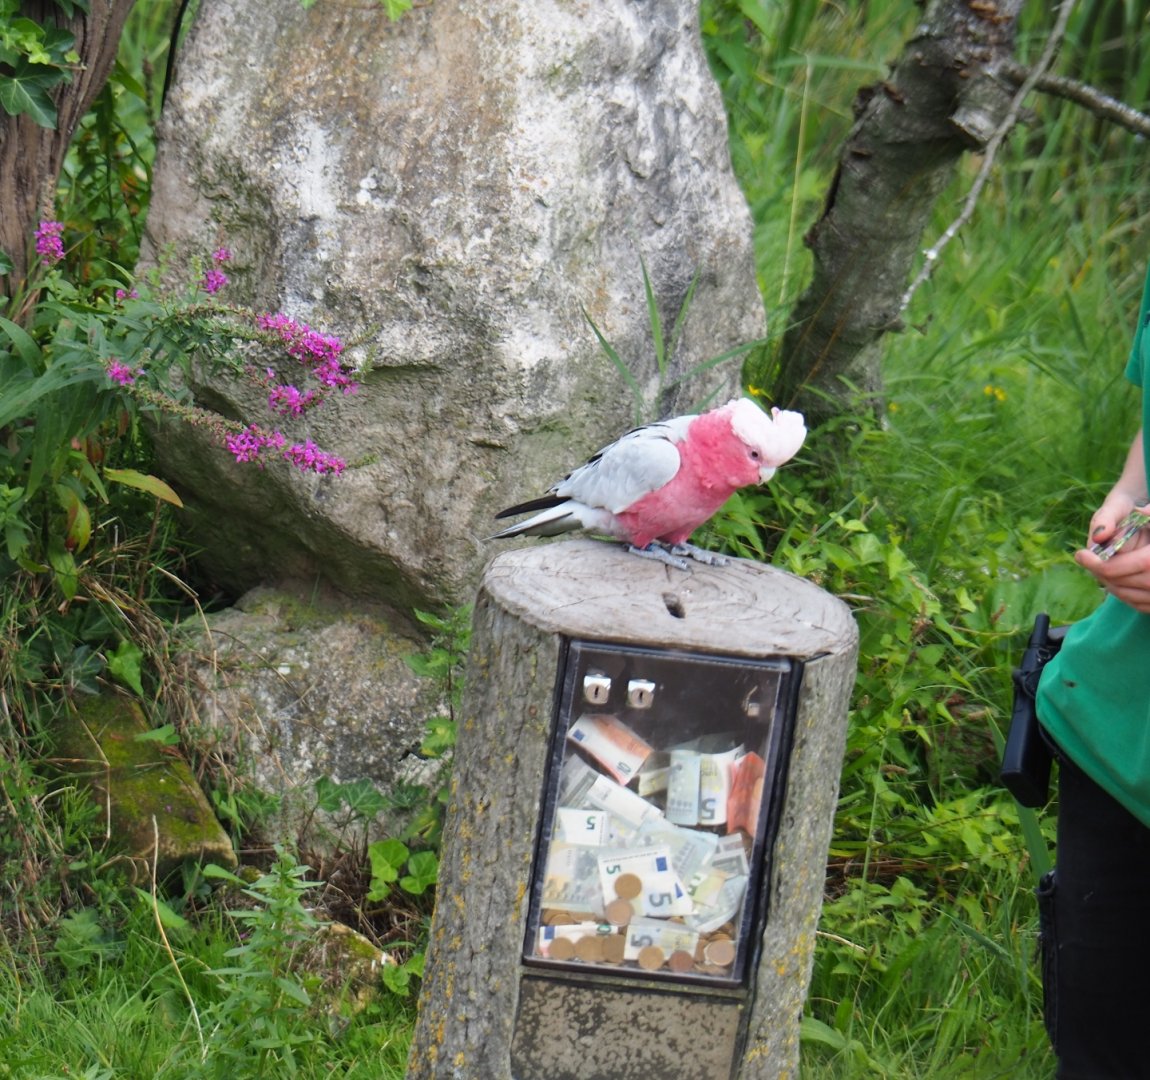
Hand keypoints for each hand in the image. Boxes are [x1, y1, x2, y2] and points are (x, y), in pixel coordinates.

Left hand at [1076, 498, 1149, 612]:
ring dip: (1108, 582)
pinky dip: (1122, 592)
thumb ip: (1115, 517)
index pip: (1116, 568)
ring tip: (1099, 567)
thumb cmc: (1149, 519)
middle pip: (1118, 582)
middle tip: (1086, 560)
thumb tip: (1098, 535)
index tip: (1080, 554)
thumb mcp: (1140, 511)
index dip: (1096, 564)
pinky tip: (1116, 577)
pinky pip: (1137, 603)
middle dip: (1099, 571)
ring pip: (1125, 595)